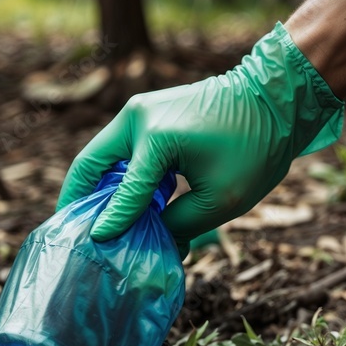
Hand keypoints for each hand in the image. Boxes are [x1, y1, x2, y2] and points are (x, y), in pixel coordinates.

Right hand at [56, 22, 344, 256]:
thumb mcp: (221, 198)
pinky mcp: (149, 112)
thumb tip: (155, 244)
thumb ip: (180, 225)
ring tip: (89, 221)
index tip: (94, 247)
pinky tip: (117, 202)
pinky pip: (120, 150)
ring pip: (102, 156)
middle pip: (91, 164)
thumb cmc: (256, 147)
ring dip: (96, 187)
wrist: (276, 97)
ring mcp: (140, 110)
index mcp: (155, 137)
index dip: (110, 224)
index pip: (124, 192)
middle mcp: (137, 117)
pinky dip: (115, 175)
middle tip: (69, 231)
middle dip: (78, 198)